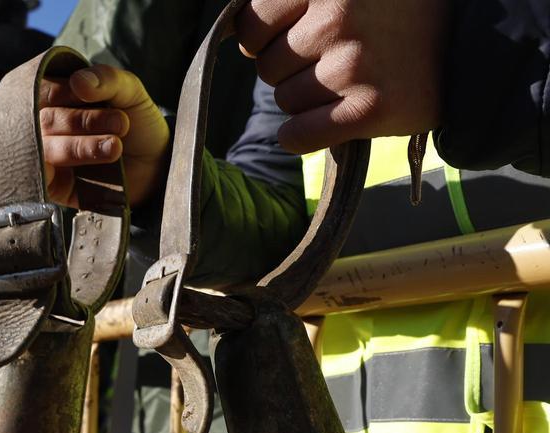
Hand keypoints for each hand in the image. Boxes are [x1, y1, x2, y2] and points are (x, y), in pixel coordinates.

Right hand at [39, 64, 170, 207]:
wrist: (156, 165)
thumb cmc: (137, 124)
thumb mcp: (129, 92)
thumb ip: (107, 79)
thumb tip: (77, 80)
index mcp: (55, 99)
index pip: (41, 91)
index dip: (64, 92)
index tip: (93, 97)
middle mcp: (44, 127)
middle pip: (44, 121)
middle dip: (82, 122)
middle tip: (121, 123)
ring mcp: (46, 157)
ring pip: (45, 150)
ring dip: (80, 147)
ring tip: (115, 146)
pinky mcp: (51, 186)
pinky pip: (42, 180)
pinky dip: (57, 173)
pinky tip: (86, 172)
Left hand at [235, 0, 446, 153]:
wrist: (474, 44)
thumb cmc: (398, 14)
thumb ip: (297, 4)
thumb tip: (241, 37)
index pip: (252, 24)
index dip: (263, 39)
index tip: (288, 40)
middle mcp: (337, 18)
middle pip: (267, 66)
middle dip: (290, 69)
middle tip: (331, 61)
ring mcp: (352, 65)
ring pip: (284, 101)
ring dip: (305, 100)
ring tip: (347, 83)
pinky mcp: (369, 109)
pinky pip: (297, 136)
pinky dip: (303, 136)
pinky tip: (330, 120)